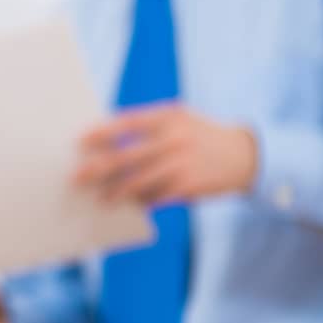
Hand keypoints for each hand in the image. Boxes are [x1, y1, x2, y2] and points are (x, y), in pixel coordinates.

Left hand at [75, 103, 257, 204]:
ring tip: (101, 198)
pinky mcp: (188, 186)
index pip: (127, 123)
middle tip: (77, 177)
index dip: (101, 133)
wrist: (246, 155)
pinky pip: (155, 197)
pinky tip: (127, 205)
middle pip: (125, 156)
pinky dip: (139, 202)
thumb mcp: (180, 119)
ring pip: (137, 181)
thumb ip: (148, 124)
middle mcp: (174, 139)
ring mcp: (181, 164)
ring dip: (114, 192)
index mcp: (169, 116)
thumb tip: (105, 136)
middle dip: (97, 169)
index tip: (80, 141)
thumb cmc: (200, 136)